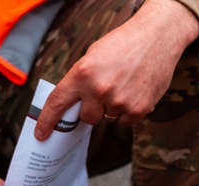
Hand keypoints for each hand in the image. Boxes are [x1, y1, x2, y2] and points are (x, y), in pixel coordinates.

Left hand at [34, 0, 198, 135]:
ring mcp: (119, 101)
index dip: (47, 121)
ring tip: (124, 85)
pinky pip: (126, 121)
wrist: (156, 38)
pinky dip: (129, 111)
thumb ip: (82, 80)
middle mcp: (99, 89)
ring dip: (113, 108)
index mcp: (83, 73)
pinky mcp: (138, 109)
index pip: (58, 103)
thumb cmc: (124, 44)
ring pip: (108, 118)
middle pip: (87, 117)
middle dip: (93, 109)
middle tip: (104, 93)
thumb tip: (74, 103)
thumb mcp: (93, 56)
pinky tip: (135, 91)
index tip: (41, 134)